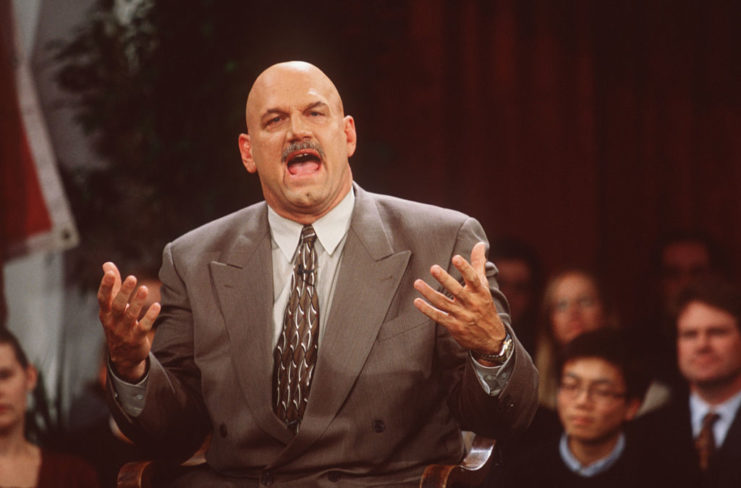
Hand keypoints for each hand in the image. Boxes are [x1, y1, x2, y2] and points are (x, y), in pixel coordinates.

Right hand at [97, 262, 159, 381]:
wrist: (123, 356)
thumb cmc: (117, 323)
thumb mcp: (112, 307)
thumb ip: (113, 285)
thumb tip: (107, 264)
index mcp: (105, 312)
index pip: (103, 298)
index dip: (106, 286)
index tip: (110, 273)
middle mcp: (112, 322)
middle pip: (117, 305)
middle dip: (124, 292)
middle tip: (132, 277)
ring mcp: (124, 332)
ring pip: (130, 316)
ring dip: (137, 302)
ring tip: (144, 288)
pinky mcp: (136, 339)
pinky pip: (144, 327)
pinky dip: (150, 316)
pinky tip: (157, 305)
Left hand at [413, 242, 505, 353]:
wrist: (491, 338)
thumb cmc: (484, 305)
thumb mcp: (483, 286)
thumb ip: (478, 264)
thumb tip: (480, 244)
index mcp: (480, 292)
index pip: (473, 278)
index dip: (465, 268)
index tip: (456, 258)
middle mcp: (471, 304)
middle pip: (457, 290)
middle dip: (445, 279)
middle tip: (433, 268)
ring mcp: (462, 316)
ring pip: (443, 303)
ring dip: (429, 293)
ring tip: (417, 282)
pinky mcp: (454, 326)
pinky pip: (438, 317)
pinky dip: (427, 310)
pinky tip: (417, 301)